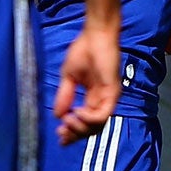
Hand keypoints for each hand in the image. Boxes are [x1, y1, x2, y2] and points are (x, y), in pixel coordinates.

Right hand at [51, 19, 120, 144]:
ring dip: (80, 128)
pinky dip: (89, 118)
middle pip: (91, 129)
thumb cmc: (83, 50)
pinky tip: (77, 112)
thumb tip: (58, 115)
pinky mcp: (112, 92)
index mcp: (92, 98)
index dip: (72, 131)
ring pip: (97, 126)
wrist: (94, 35)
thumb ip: (65, 96)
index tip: (59, 135)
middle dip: (75, 134)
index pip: (84, 122)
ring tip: (68, 121)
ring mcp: (108, 98)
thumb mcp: (68, 77)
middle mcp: (101, 101)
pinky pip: (102, 115)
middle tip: (61, 133)